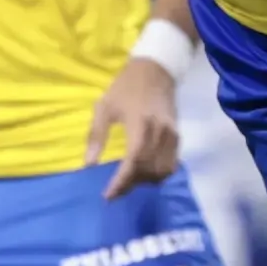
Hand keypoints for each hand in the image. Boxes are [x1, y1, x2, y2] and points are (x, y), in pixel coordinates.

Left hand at [85, 59, 180, 198]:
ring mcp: (172, 135)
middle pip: (148, 170)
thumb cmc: (125, 87)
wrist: (156, 70)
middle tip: (114, 190)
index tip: (108, 195)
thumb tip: (88, 164)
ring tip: (129, 182)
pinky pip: (171, 164)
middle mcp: (160, 133)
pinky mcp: (178, 136)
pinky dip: (158, 174)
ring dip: (146, 181)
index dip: (122, 182)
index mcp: (140, 124)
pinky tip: (144, 173)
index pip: (134, 161)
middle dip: (131, 184)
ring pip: (162, 171)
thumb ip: (96, 136)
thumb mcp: (104, 107)